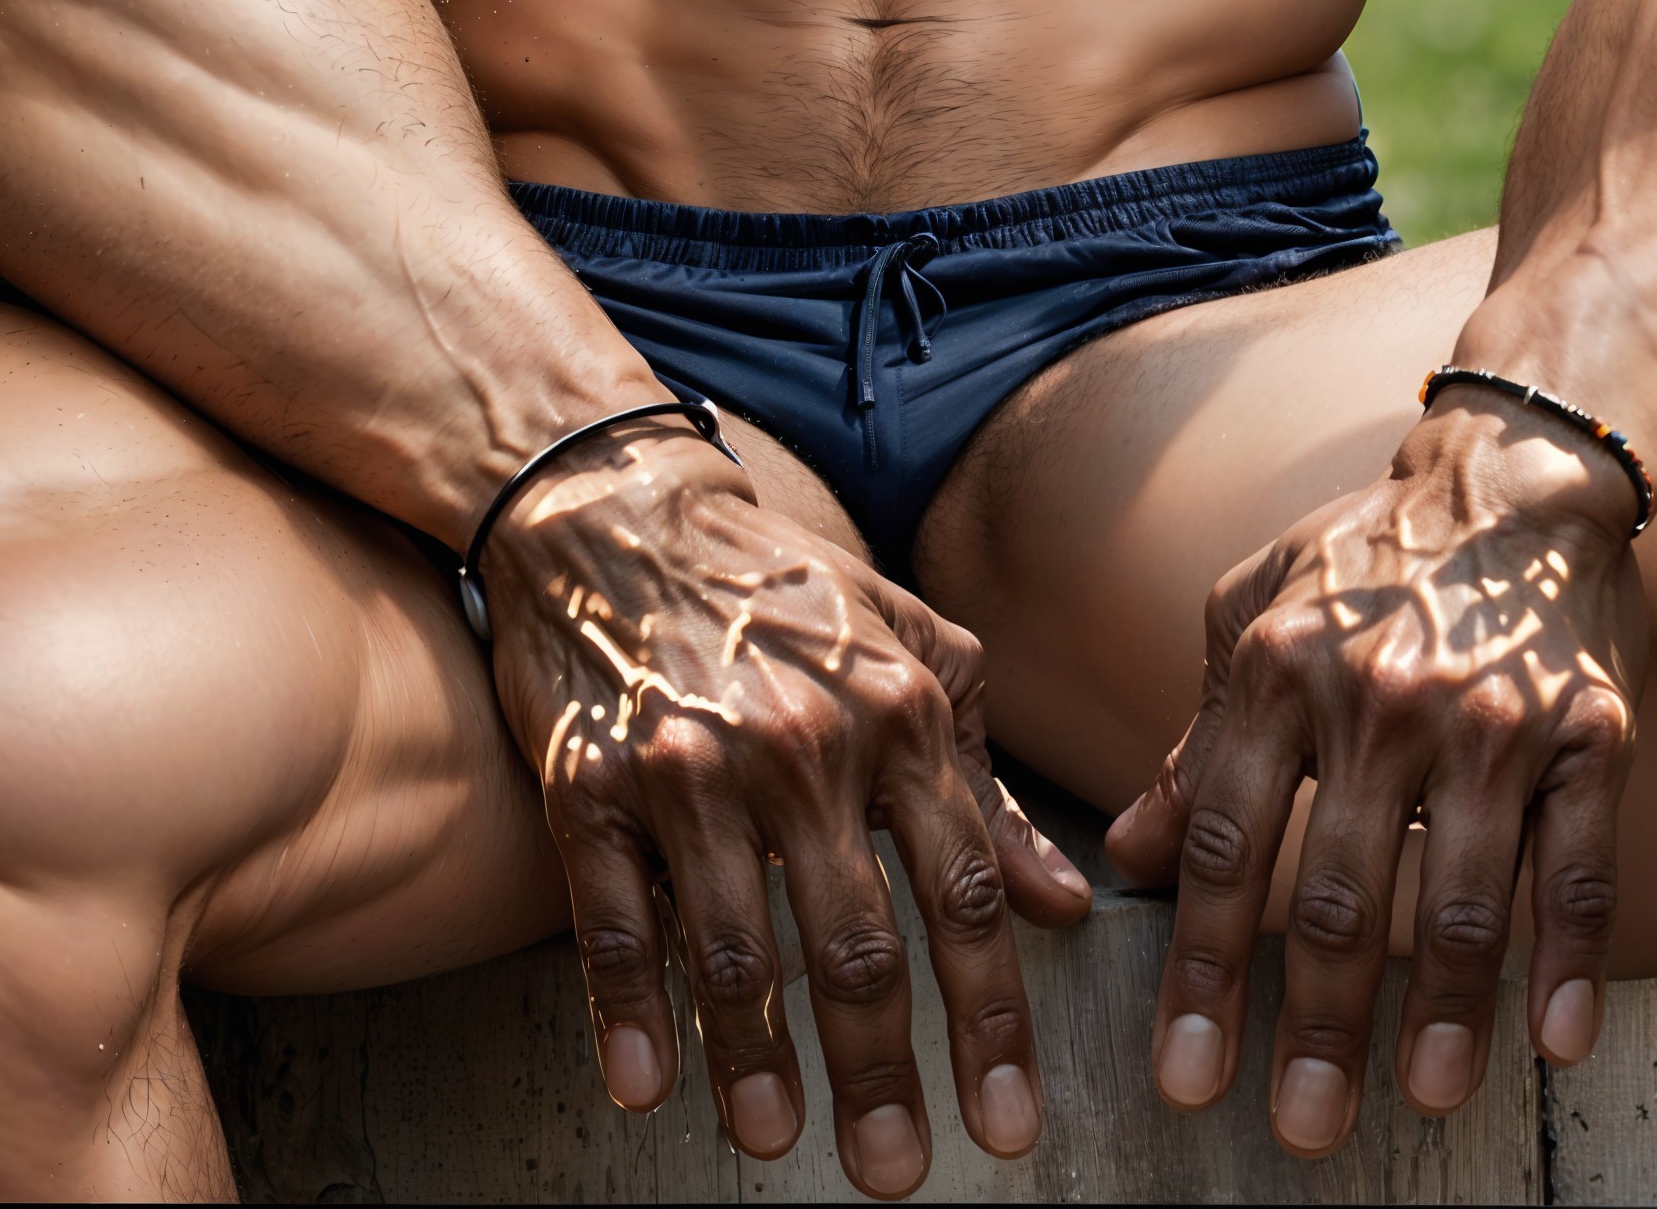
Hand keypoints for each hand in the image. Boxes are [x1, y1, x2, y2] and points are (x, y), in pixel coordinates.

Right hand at [482, 436, 1090, 1197]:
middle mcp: (802, 743)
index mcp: (897, 712)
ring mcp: (692, 765)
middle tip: (896, 1175)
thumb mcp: (911, 652)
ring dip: (759, 1064)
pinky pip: (617, 917)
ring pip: (736, 946)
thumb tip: (1063, 904)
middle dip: (883, 1074)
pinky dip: (633, 1011)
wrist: (622, 513)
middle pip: (856, 942)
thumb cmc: (783, 592)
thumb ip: (985, 781)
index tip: (1009, 1128)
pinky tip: (648, 1086)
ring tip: (777, 1142)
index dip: (991, 1021)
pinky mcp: (593, 781)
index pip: (963, 892)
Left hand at [1104, 397, 1642, 1156]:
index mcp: (1282, 668)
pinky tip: (1555, 1039)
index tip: (1185, 1072)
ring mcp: (1493, 720)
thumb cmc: (1368, 552)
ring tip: (1422, 1098)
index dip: (1200, 967)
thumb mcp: (1251, 612)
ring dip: (1442, 1015)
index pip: (1226, 841)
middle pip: (1339, 892)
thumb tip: (1130, 852)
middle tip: (1301, 1129)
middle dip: (1316, 1025)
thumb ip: (1196, 734)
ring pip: (1463, 897)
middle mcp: (1381, 698)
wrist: (1515, 472)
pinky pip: (1581, 866)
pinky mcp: (1590, 733)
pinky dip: (1571, 960)